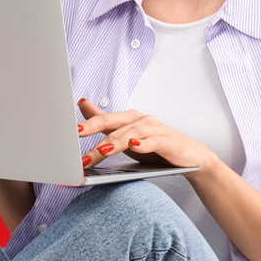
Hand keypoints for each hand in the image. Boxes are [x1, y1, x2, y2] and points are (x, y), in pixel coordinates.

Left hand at [77, 99, 209, 173]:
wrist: (190, 157)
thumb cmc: (155, 146)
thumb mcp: (126, 135)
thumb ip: (105, 122)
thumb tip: (82, 103)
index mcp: (128, 119)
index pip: (104, 119)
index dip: (87, 123)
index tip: (70, 129)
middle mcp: (140, 120)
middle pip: (113, 124)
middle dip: (94, 129)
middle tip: (77, 137)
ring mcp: (154, 129)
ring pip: (130, 135)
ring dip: (114, 142)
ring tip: (101, 151)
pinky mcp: (167, 142)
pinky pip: (153, 142)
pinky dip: (143, 145)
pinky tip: (134, 147)